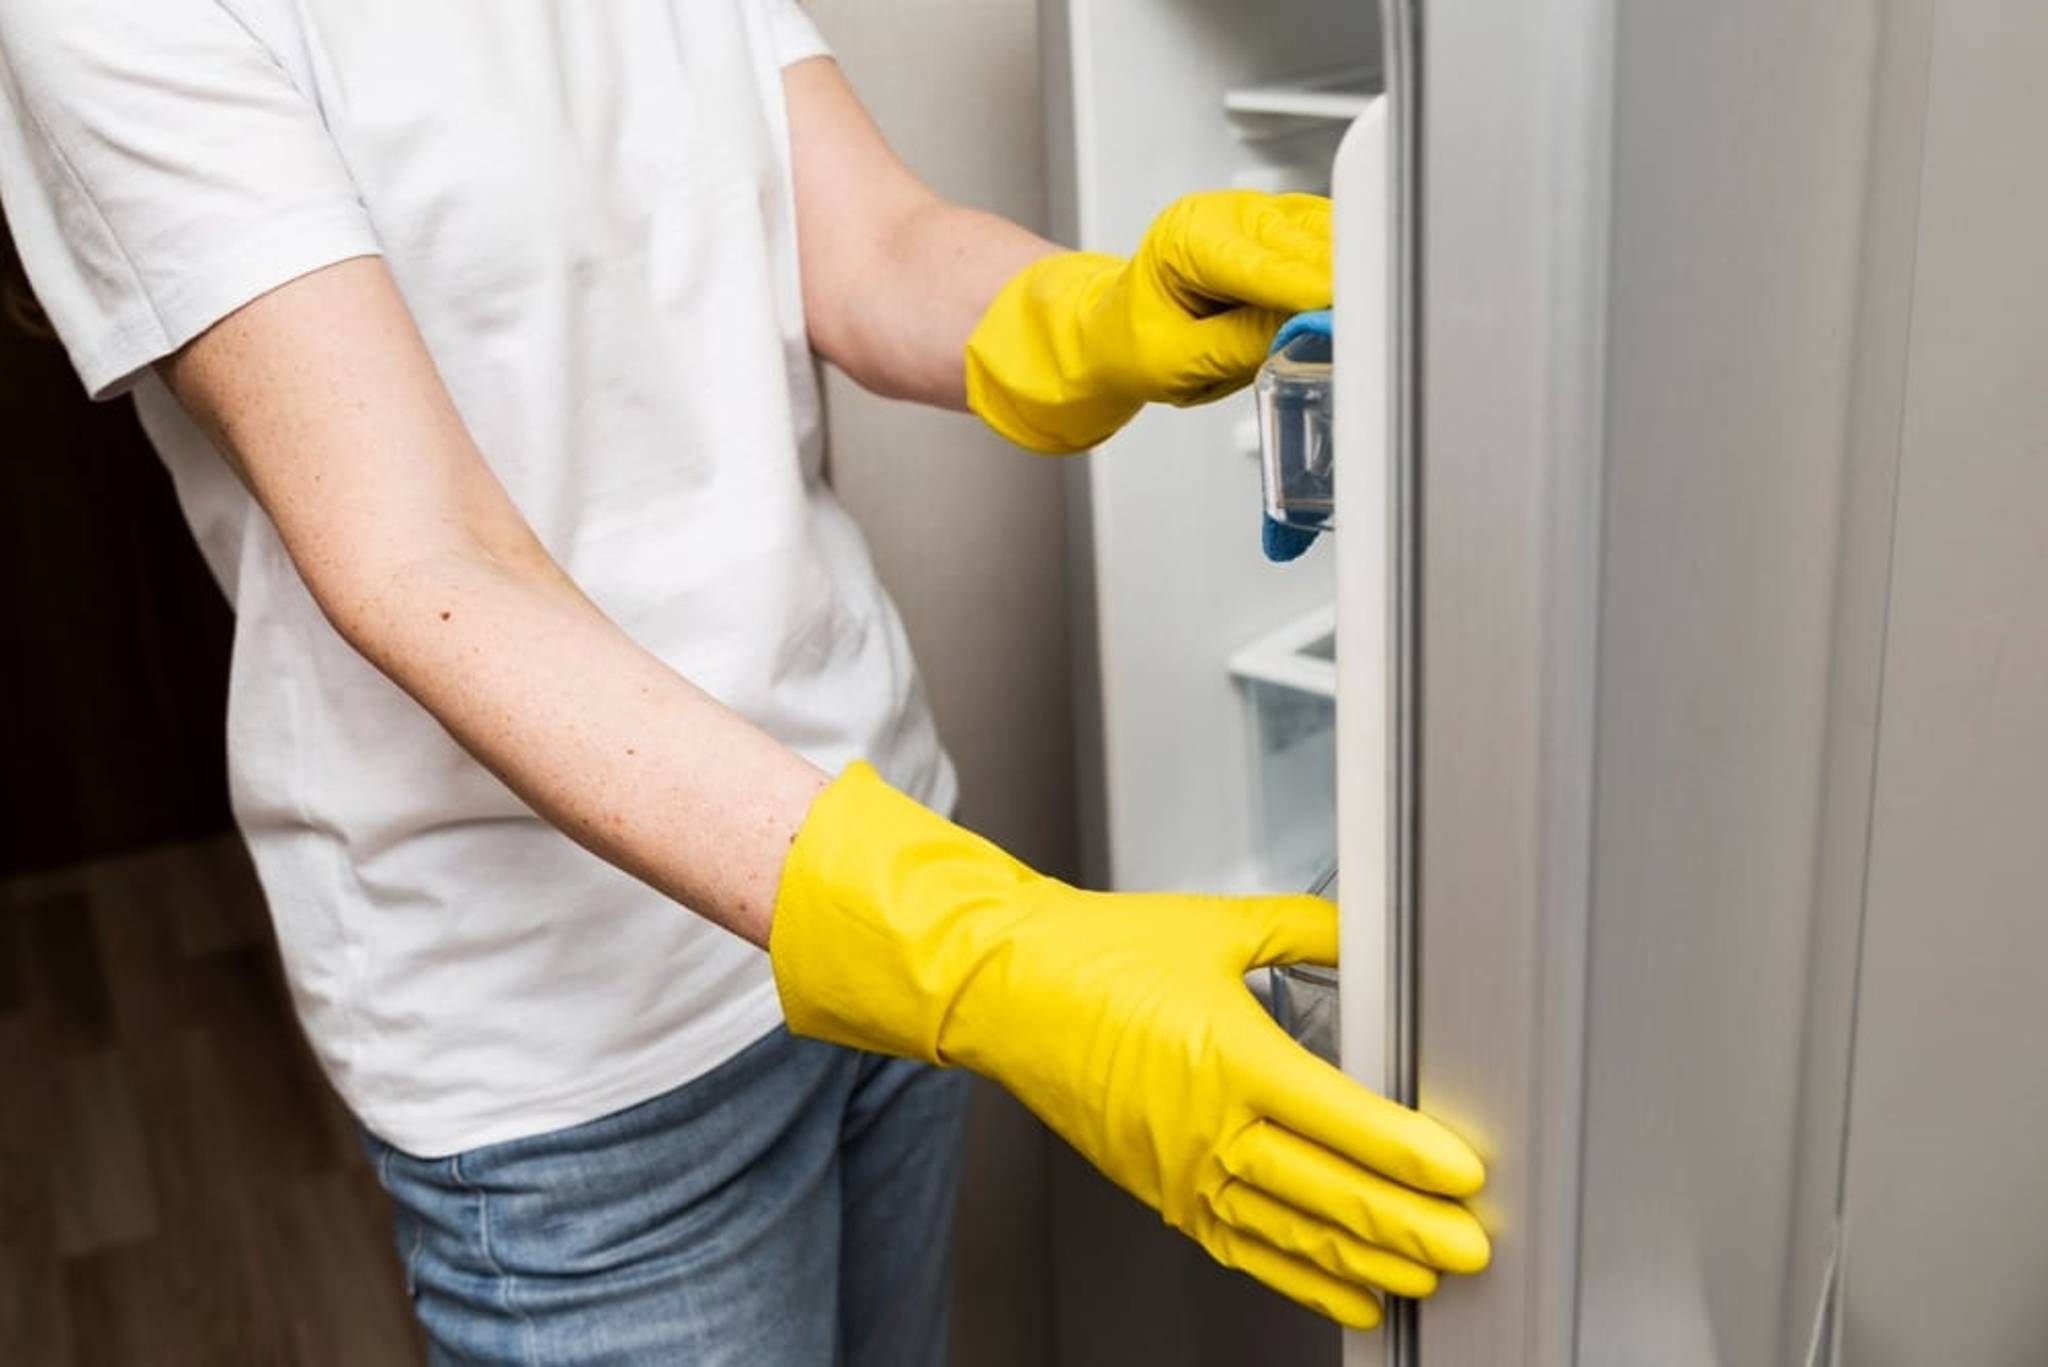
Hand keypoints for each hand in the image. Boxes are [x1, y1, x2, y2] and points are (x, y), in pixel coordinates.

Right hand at [769, 762, 1488, 1328]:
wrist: (1004, 990)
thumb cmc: (1092, 956)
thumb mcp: (1215, 924)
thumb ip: (1303, 929)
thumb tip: (1361, 929)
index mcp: (1229, 1056)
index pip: (1344, 1121)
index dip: (1413, 1156)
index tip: (1465, 1175)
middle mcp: (1208, 1127)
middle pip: (1330, 1194)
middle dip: (1412, 1228)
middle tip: (1473, 1246)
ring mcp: (1182, 1170)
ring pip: (1293, 1234)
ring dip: (1368, 1262)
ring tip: (1427, 1275)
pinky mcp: (1161, 1192)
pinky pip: (1243, 1249)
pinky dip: (1302, 1279)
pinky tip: (1349, 1294)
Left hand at [964, 190, 1331, 451]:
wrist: (1111, 332)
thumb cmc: (1130, 342)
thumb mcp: (1175, 361)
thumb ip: (1239, 344)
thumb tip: (1303, 330)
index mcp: (1187, 236)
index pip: (1265, 263)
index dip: (1311, 293)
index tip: (1349, 318)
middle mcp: (1223, 214)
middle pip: (1302, 243)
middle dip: (1338, 285)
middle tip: (1369, 332)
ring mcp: (1254, 216)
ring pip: (1322, 234)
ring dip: (1347, 274)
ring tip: (1361, 323)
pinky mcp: (1278, 228)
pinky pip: (1324, 239)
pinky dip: (1342, 268)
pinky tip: (1351, 300)